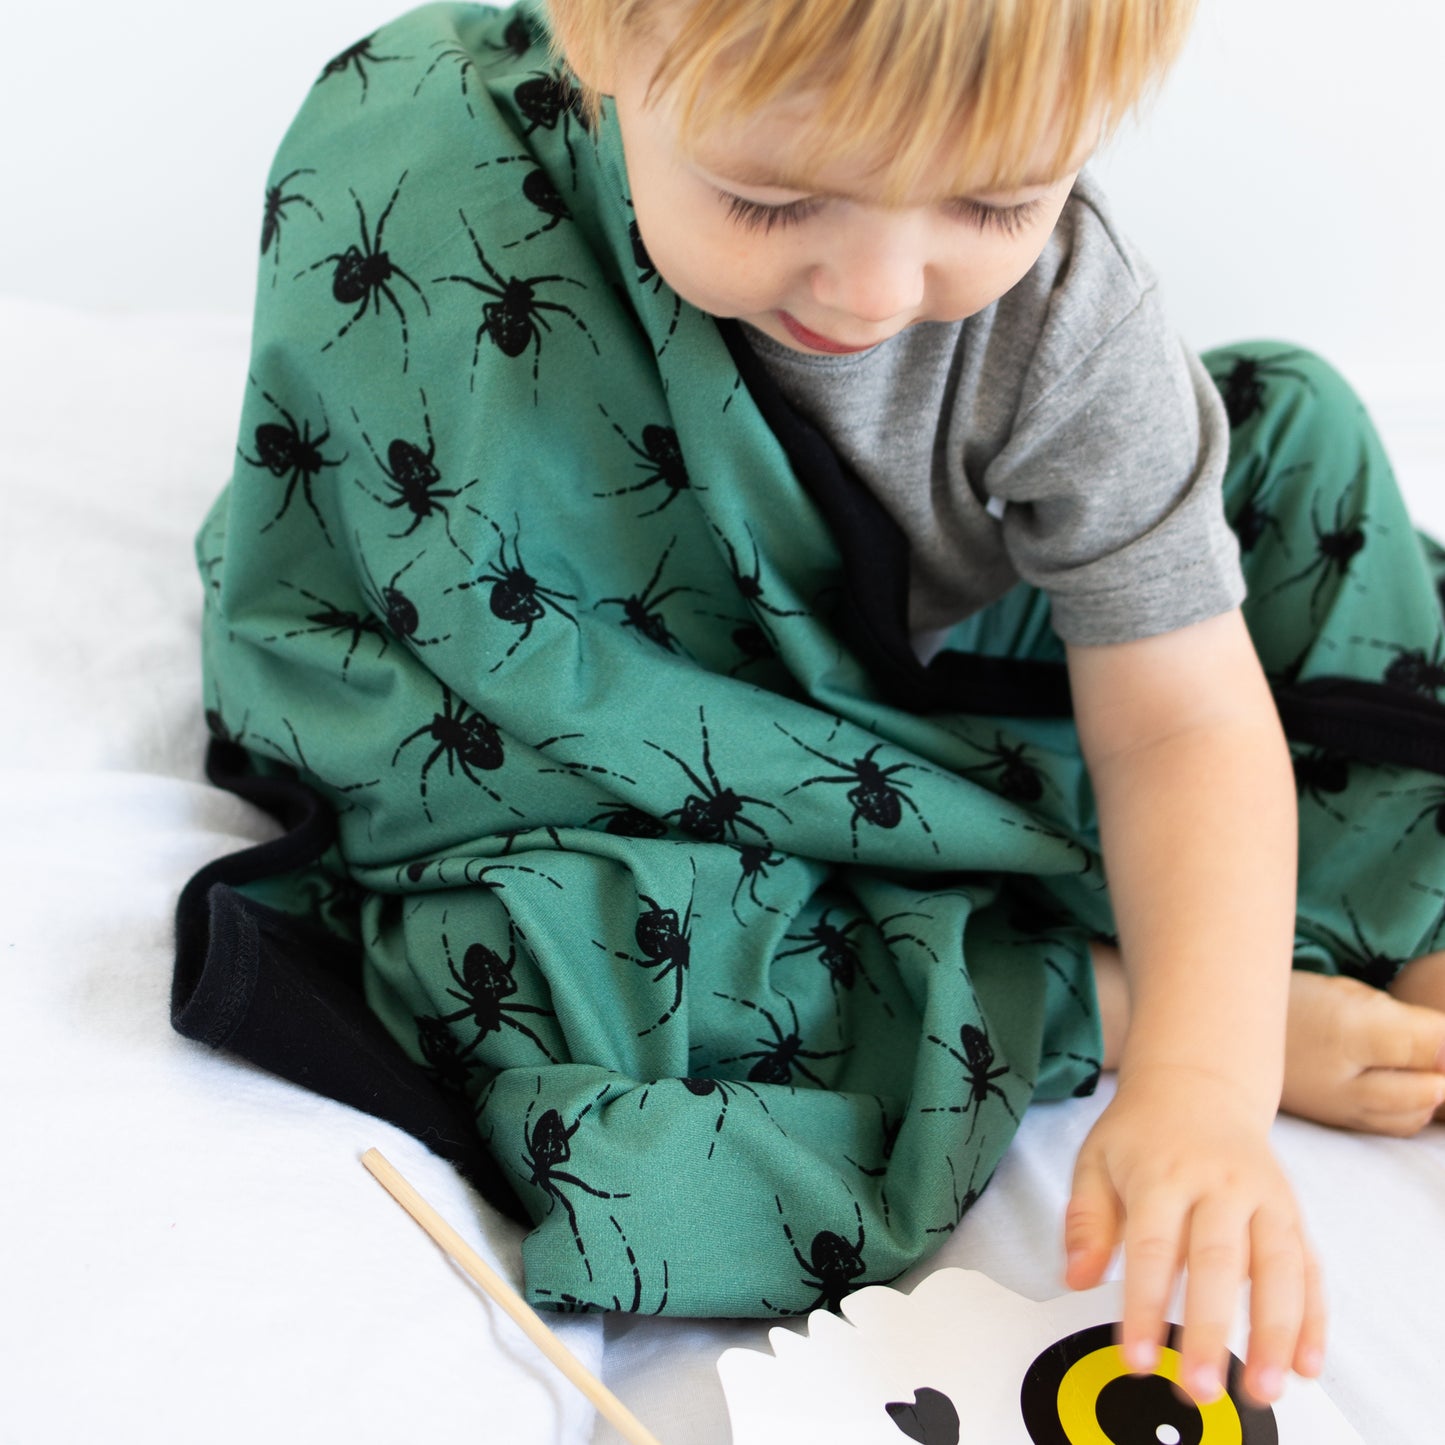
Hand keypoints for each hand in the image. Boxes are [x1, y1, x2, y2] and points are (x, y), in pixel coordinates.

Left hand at [1063, 1064, 1325, 1406]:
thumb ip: (1084, 1220)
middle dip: (1210, 1331)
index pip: (1153, 1248)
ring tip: (1261, 1388)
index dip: (1145, 1307)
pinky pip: (1309, 1269)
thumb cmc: (1142, 1133)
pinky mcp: (1292, 1214)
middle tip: (1199, 1387)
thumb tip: (1076, 1278)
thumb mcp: (1095, 1160)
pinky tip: (1305, 1363)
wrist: (1197, 1085)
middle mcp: (1219, 1184)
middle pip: (1218, 1263)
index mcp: (1162, 1172)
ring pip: (1278, 1269)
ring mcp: (1263, 1199)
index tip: (1137, 1358)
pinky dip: (1312, 1319)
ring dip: (1273, 1335)